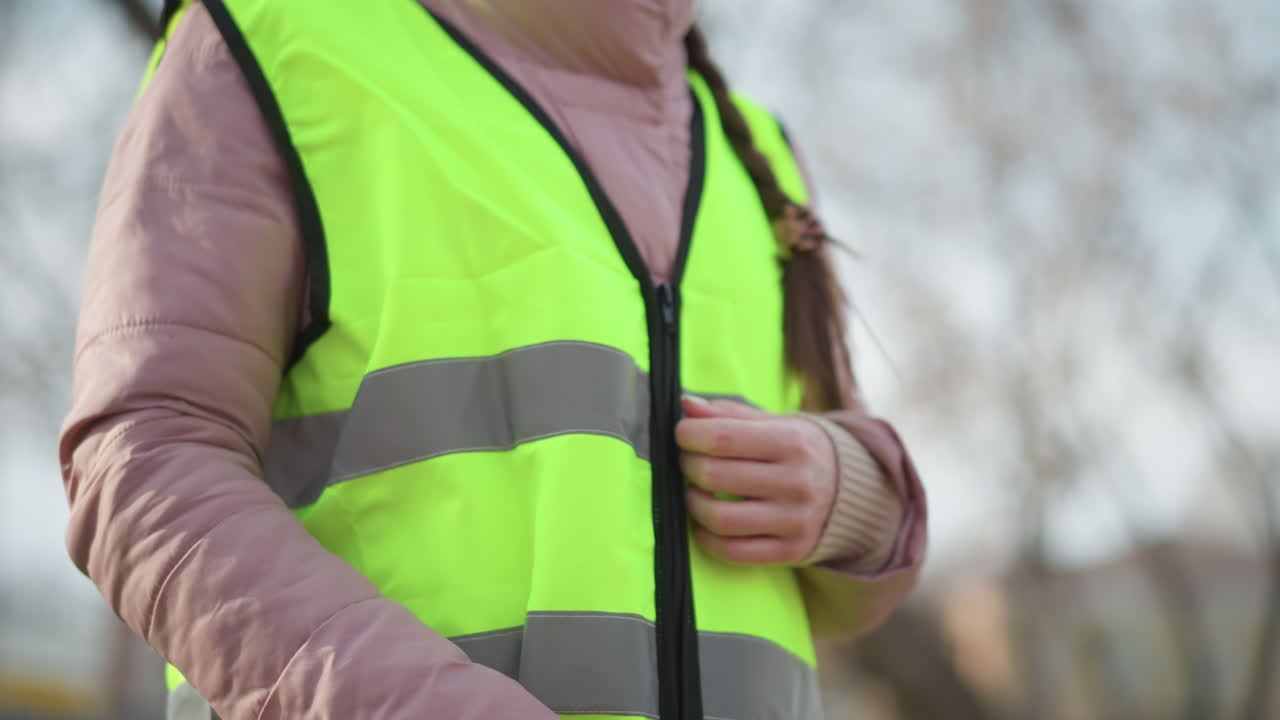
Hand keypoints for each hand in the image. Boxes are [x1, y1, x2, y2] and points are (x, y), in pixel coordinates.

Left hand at [675, 395, 837, 564]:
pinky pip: (731, 552)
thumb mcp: (776, 423)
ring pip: (719, 518)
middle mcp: (797, 482)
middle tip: (688, 460)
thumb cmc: (801, 451)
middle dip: (688, 465)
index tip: (684, 433)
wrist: (853, 491)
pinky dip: (706, 537)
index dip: (690, 434)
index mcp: (793, 442)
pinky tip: (705, 522)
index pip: (723, 437)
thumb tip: (687, 405)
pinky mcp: (790, 551)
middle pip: (715, 476)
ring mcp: (795, 521)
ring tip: (694, 490)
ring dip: (692, 503)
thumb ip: (730, 414)